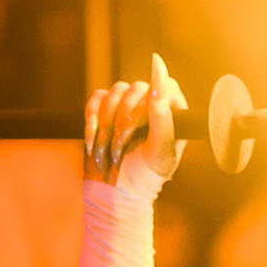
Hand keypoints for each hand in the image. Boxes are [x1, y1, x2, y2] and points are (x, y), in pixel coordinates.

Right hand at [82, 53, 187, 188]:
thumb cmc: (144, 177)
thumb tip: (159, 72)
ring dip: (107, 126)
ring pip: (113, 93)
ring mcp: (127, 104)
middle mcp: (152, 103)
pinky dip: (91, 121)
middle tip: (121, 151)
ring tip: (109, 152)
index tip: (137, 125)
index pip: (165, 86)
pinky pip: (95, 98)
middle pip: (134, 90)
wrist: (115, 193)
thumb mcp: (158, 149)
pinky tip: (94, 140)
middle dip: (123, 123)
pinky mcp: (104, 108)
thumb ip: (161, 114)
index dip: (149, 105)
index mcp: (174, 112)